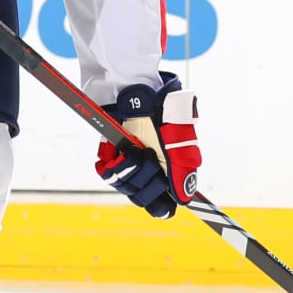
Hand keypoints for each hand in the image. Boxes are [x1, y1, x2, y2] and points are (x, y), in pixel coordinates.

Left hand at [95, 75, 201, 219]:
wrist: (133, 86)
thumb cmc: (160, 107)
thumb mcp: (178, 136)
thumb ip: (182, 167)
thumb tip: (185, 200)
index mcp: (170, 168)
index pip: (164, 204)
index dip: (161, 206)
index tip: (160, 205)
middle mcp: (150, 169)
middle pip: (144, 198)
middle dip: (145, 180)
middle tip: (148, 158)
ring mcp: (130, 163)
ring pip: (126, 187)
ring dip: (128, 170)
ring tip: (132, 150)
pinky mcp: (112, 154)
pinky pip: (107, 173)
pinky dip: (110, 163)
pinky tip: (116, 150)